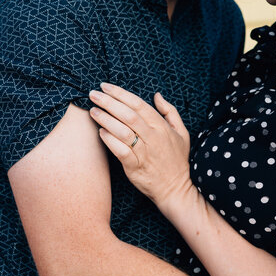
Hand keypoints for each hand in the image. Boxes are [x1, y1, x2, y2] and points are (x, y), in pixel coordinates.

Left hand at [88, 83, 193, 209]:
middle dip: (109, 102)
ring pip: (122, 131)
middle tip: (93, 94)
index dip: (120, 94)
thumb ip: (170, 112)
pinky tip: (100, 132)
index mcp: (162, 127)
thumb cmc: (177, 160)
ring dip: (106, 119)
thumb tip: (157, 95)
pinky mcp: (135, 167)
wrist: (176, 189)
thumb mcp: (182, 132)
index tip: (105, 86)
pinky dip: (109, 140)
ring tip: (93, 110)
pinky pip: (120, 151)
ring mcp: (144, 152)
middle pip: (128, 114)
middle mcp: (153, 137)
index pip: (138, 104)